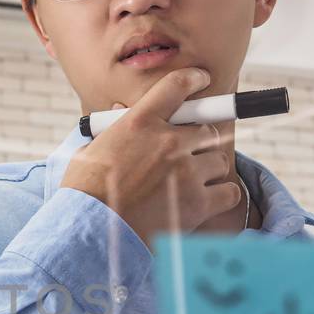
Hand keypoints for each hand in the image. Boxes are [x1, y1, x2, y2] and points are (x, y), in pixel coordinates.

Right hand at [59, 67, 239, 251]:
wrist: (92, 234)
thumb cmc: (84, 195)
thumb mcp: (90, 153)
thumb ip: (111, 132)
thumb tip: (120, 113)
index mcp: (139, 123)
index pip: (176, 86)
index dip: (193, 79)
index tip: (202, 79)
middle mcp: (168, 141)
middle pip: (207, 129)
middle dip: (200, 142)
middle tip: (190, 154)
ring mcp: (187, 172)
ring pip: (220, 160)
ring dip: (209, 170)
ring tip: (193, 183)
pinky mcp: (199, 202)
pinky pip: (229, 191)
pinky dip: (222, 196)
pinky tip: (208, 201)